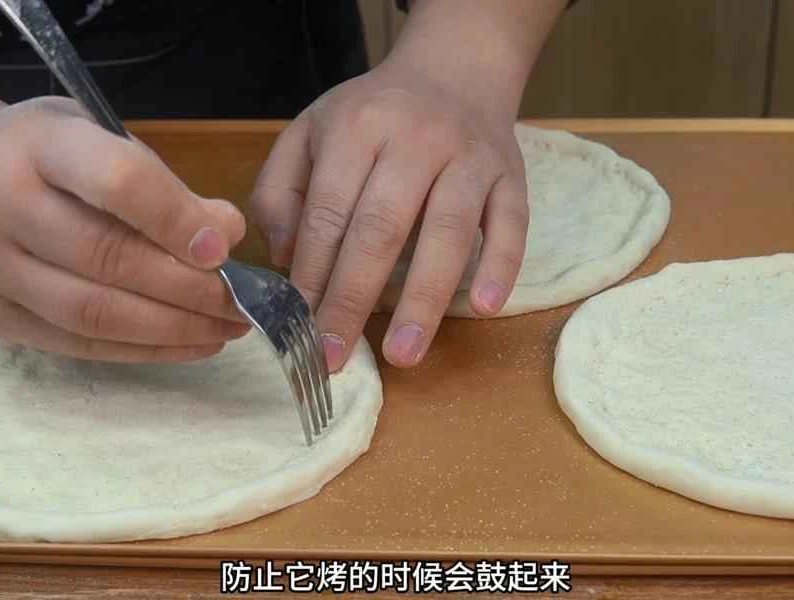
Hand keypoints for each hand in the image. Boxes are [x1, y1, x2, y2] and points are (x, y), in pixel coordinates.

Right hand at [0, 97, 249, 362]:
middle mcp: (4, 206)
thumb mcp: (100, 141)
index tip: (224, 249)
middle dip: (188, 288)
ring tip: (227, 329)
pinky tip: (191, 344)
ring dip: (173, 328)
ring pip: (92, 311)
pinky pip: (77, 344)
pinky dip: (143, 350)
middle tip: (241, 303)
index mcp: (41, 147)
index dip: (177, 219)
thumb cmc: (49, 157)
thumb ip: (160, 184)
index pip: (117, 182)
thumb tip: (227, 233)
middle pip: (108, 258)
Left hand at [252, 60, 528, 370]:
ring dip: (423, 298)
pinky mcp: (511, 175)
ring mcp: (469, 158)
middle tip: (335, 357)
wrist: (455, 70)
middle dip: (354, 297)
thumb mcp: (311, 131)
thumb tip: (283, 256)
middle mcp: (415, 139)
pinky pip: (512, 223)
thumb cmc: (374, 113)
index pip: (329, 213)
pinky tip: (485, 308)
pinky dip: (501, 265)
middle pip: (382, 228)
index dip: (312, 273)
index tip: (298, 324)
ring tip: (404, 355)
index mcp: (357, 128)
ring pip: (448, 232)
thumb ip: (281, 187)